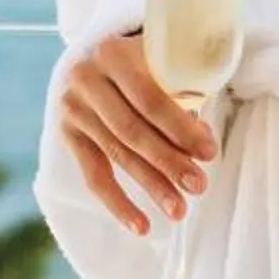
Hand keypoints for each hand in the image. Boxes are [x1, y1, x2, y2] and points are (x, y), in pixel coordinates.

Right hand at [58, 32, 218, 235]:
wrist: (107, 57)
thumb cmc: (154, 60)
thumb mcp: (169, 59)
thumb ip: (187, 91)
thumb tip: (203, 146)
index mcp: (113, 52)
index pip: (150, 100)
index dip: (181, 129)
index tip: (210, 153)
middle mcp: (86, 78)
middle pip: (133, 131)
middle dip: (169, 162)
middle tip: (199, 186)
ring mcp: (73, 108)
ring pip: (118, 156)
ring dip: (151, 186)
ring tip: (179, 210)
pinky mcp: (68, 135)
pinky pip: (93, 176)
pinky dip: (118, 204)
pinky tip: (142, 226)